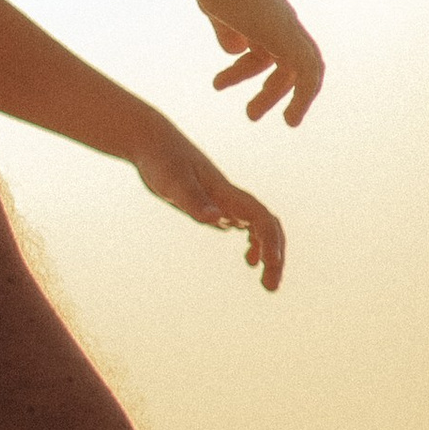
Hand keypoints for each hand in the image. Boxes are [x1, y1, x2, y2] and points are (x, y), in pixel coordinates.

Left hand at [132, 116, 286, 290]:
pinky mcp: (215, 202)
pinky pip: (245, 225)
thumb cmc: (161, 160)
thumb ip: (194, 201)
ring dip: (268, 253)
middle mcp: (232, 198)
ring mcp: (225, 200)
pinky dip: (254, 243)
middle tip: (270, 288)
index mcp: (227, 194)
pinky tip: (248, 260)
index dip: (271, 244)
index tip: (269, 269)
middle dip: (275, 256)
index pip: (262, 220)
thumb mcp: (173, 182)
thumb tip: (217, 220)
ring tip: (266, 283)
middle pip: (268, 227)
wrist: (153, 141)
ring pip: (260, 228)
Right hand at [194, 0, 324, 126]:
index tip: (224, 81)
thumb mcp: (217, 10)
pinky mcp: (288, 35)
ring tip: (252, 116)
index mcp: (268, 13)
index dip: (256, 68)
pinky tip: (290, 117)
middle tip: (250, 115)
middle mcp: (282, 19)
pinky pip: (308, 73)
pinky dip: (304, 97)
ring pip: (299, 69)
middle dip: (271, 89)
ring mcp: (287, 25)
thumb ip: (228, 29)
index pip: (271, 47)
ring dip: (276, 95)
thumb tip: (236, 50)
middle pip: (289, 60)